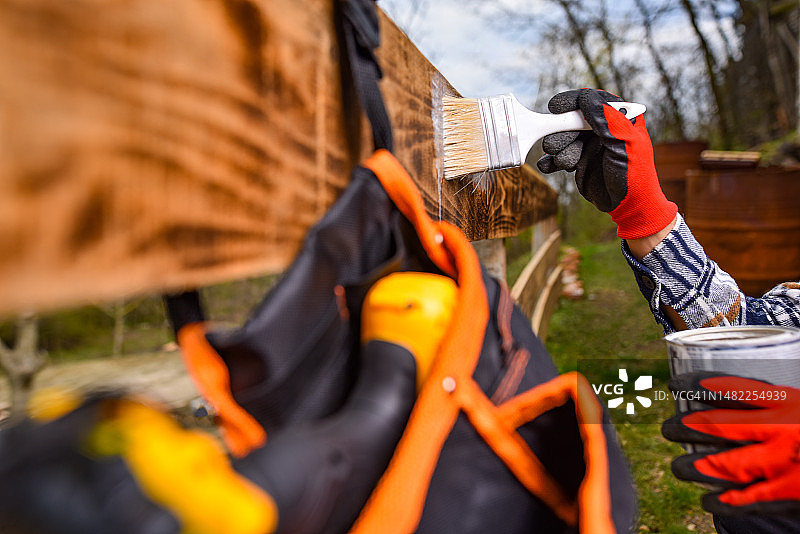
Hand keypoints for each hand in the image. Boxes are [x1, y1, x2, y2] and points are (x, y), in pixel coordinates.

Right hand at [536, 88, 676, 239]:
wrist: (628, 206)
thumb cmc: (634, 174)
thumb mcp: (625, 143)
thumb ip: (607, 120)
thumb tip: (587, 97)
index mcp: (617, 118)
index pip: (591, 100)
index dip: (572, 102)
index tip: (555, 108)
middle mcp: (601, 129)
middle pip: (571, 119)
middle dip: (560, 131)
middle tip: (555, 144)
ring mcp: (588, 145)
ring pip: (561, 137)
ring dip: (558, 148)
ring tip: (565, 162)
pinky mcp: (578, 161)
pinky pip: (557, 156)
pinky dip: (550, 161)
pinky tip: (550, 166)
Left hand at [661, 371, 799, 516]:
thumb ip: (776, 401)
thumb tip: (738, 396)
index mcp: (789, 402)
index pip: (732, 387)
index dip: (697, 384)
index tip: (675, 384)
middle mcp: (781, 430)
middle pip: (718, 425)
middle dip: (685, 427)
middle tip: (667, 428)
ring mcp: (784, 463)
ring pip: (725, 464)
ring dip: (695, 466)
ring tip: (678, 467)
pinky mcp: (790, 492)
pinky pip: (748, 499)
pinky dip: (724, 501)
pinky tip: (708, 501)